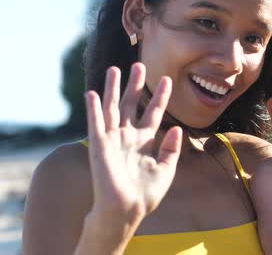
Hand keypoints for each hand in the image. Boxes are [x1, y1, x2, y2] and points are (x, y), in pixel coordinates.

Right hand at [84, 63, 181, 222]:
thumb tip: (177, 128)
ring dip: (113, 89)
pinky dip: (94, 108)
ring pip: (112, 108)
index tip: (167, 79)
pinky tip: (92, 93)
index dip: (159, 96)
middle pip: (131, 104)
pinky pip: (96, 123)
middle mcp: (127, 137)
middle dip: (135, 85)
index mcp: (144, 141)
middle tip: (139, 65)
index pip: (153, 113)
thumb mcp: (166, 169)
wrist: (127, 209)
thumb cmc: (146, 194)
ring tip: (115, 69)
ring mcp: (113, 140)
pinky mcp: (99, 146)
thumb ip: (171, 148)